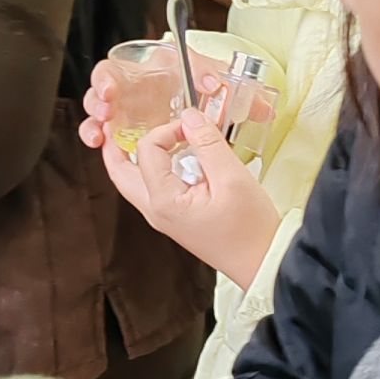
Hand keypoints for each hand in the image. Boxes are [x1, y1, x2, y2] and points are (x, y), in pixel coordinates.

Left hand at [82, 87, 281, 289]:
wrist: (263, 262)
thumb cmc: (250, 228)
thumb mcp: (233, 178)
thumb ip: (209, 143)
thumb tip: (190, 116)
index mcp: (164, 201)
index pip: (147, 150)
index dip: (166, 129)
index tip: (192, 126)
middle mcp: (155, 211)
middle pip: (120, 172)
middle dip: (116, 145)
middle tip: (117, 123)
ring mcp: (163, 217)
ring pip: (132, 183)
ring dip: (130, 158)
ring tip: (137, 135)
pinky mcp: (174, 219)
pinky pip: (150, 190)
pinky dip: (149, 170)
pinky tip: (167, 157)